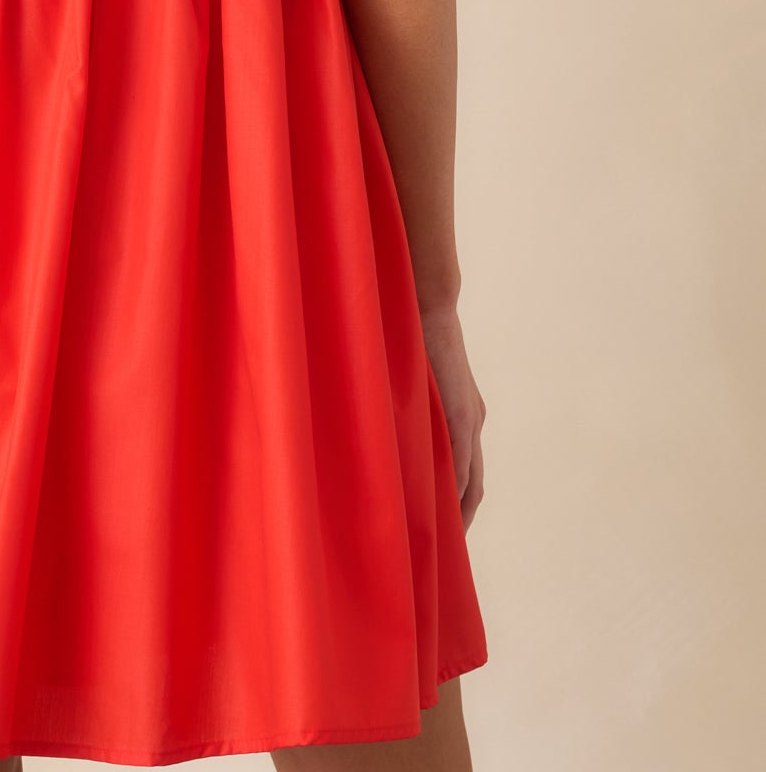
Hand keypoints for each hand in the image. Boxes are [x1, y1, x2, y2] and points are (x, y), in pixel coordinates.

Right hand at [419, 304, 485, 530]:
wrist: (429, 306)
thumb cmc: (411, 341)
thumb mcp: (412, 386)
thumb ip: (407, 413)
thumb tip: (385, 440)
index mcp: (464, 416)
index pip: (465, 474)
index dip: (457, 505)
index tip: (440, 531)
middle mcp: (474, 421)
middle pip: (474, 486)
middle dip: (461, 519)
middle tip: (442, 552)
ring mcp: (471, 419)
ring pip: (470, 480)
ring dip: (458, 511)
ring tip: (440, 542)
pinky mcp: (463, 414)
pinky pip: (461, 463)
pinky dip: (455, 491)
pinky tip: (444, 512)